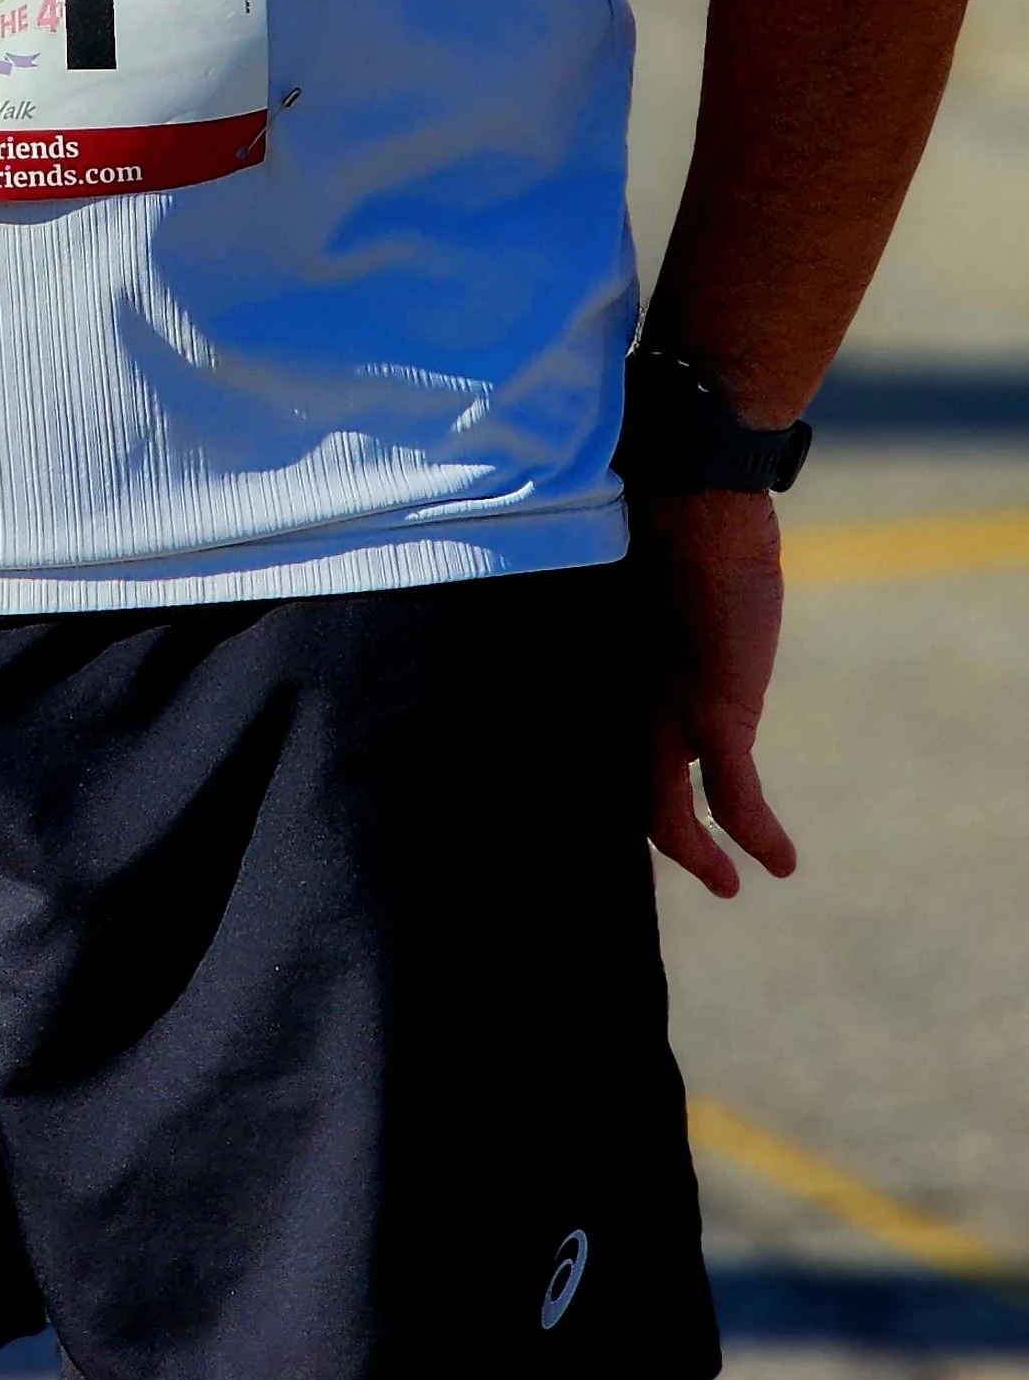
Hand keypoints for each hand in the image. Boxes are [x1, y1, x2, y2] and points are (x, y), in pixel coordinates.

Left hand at [634, 488, 798, 898]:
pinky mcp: (716, 714)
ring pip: (670, 813)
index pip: (599, 750)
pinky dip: (757, 836)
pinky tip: (780, 863)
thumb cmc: (675, 522)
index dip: (610, 787)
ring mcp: (667, 712)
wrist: (696, 498)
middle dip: (653, 837)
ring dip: (702, 856)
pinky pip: (736, 798)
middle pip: (624, 791)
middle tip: (681, 863)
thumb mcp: (656, 583)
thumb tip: (655, 610)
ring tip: (727, 882)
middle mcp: (626, 701)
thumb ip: (651, 621)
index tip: (625, 814)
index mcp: (610, 673)